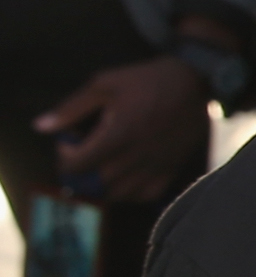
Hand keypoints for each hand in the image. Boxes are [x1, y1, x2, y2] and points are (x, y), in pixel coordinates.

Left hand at [36, 55, 209, 203]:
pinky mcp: (170, 168)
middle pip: (94, 183)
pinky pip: (144, 195)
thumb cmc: (146, 80)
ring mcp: (154, 165)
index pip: (77, 165)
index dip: (64, 156)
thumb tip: (40, 127)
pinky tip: (124, 178)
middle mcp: (135, 156)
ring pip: (118, 193)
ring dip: (101, 185)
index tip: (69, 141)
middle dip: (80, 172)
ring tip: (100, 167)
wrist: (194, 82)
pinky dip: (129, 193)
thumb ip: (71, 108)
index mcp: (116, 135)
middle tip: (81, 155)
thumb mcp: (104, 85)